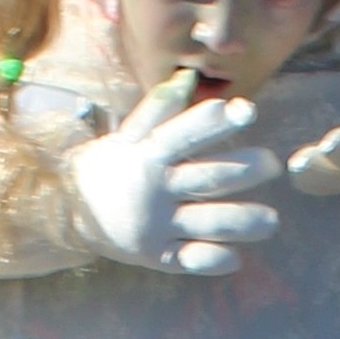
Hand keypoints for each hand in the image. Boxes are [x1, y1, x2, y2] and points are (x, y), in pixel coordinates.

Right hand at [69, 70, 280, 275]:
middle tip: (273, 164)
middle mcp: (154, 189)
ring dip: (241, 221)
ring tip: (271, 221)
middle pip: (205, 178)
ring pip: (206, 222)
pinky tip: (236, 258)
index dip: (212, 123)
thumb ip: (159, 109)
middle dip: (243, 170)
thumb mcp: (127, 135)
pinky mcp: (156, 255)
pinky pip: (189, 259)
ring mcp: (156, 225)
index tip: (244, 111)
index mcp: (148, 154)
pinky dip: (213, 259)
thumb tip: (189, 79)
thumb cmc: (108, 166)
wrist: (66, 211)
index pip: (183, 134)